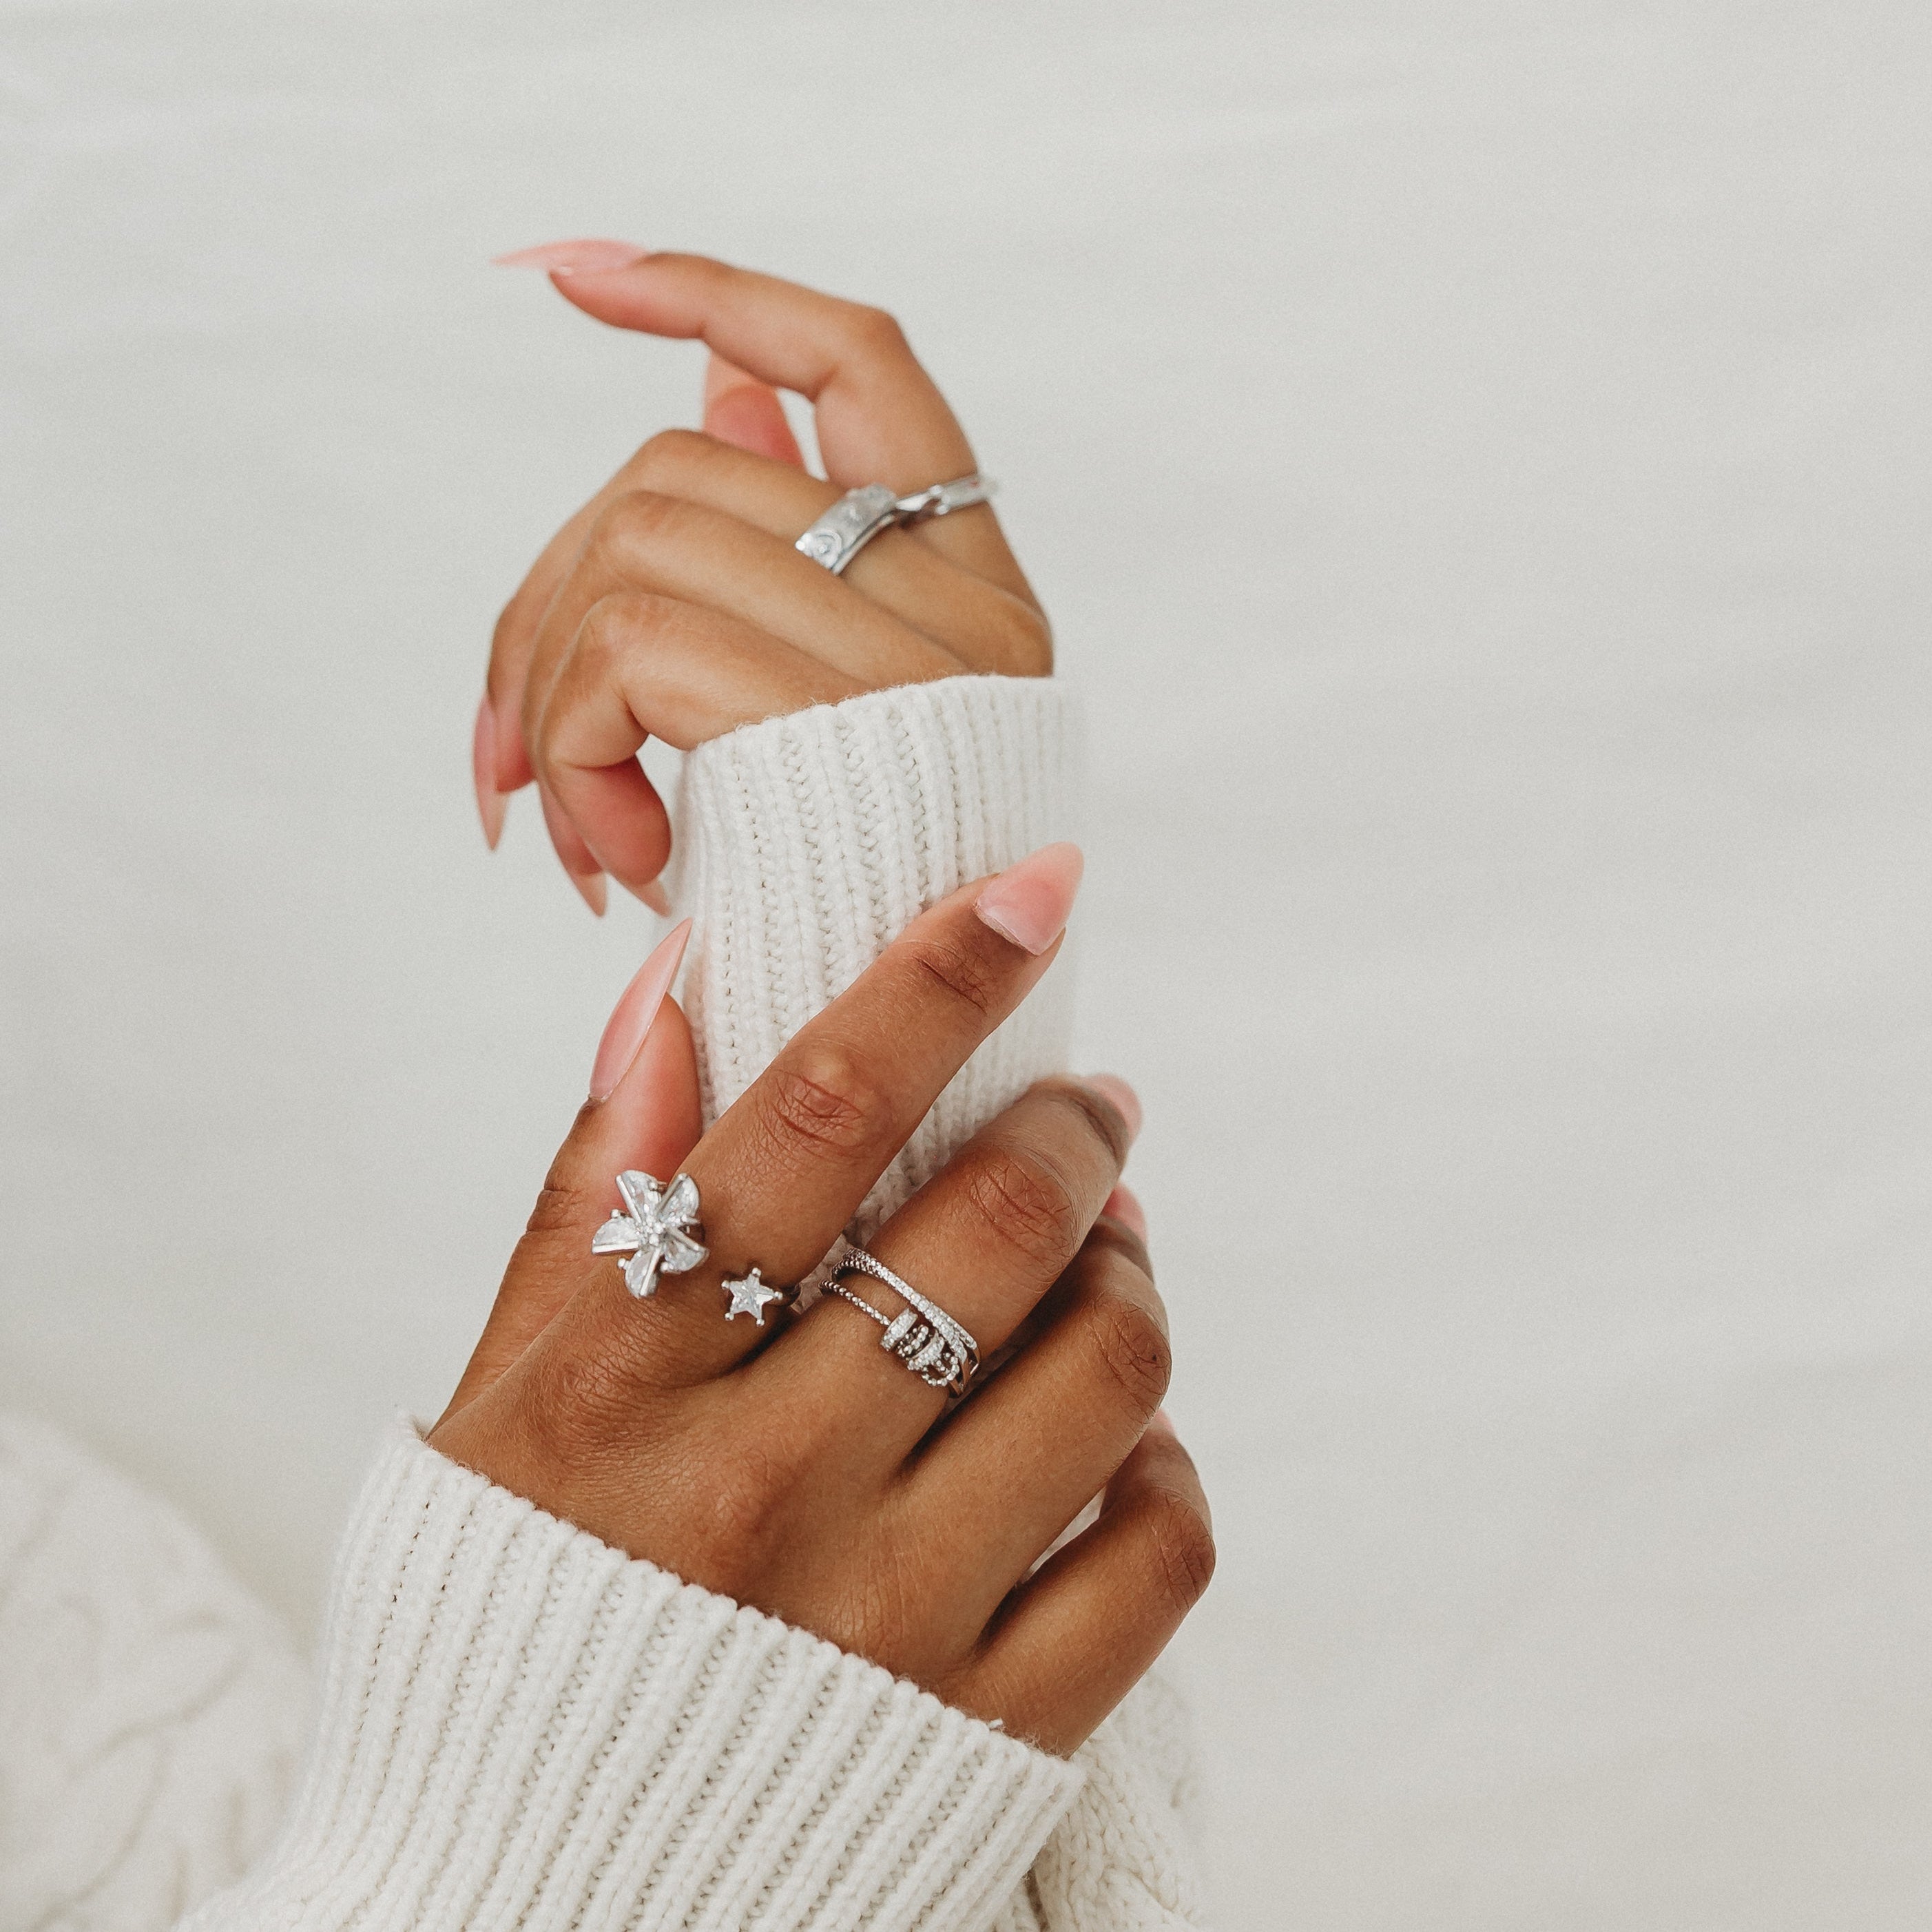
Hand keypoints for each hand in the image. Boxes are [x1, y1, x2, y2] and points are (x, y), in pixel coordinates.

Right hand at [430, 844, 1211, 1753]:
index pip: (805, 1123)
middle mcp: (755, 1494)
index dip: (935, 977)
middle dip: (1074, 1131)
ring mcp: (883, 1626)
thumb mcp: (496, 1412)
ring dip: (1132, 1279)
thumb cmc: (504, 1629)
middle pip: (986, 1230)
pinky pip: (1153, 1552)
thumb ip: (589, 1204)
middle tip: (1090, 1111)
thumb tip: (679, 996)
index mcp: (618, 1391)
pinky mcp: (985, 1742)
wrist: (527, 1916)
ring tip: (1110, 1257)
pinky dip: (1162, 1464)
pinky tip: (1116, 1437)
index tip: (1032, 888)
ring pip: (1103, 1374)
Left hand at [474, 247, 1054, 913]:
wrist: (942, 1101)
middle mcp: (959, 597)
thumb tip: (711, 397)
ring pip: (633, 550)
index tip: (567, 274)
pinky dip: (575, 754)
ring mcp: (909, 656)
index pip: (859, 362)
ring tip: (580, 837)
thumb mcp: (843, 738)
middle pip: (675, 470)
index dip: (714, 293)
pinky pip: (631, 650)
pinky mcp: (830, 724)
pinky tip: (614, 862)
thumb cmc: (876, 927)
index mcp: (972, 581)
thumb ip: (792, 558)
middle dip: (544, 607)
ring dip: (549, 703)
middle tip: (506, 766)